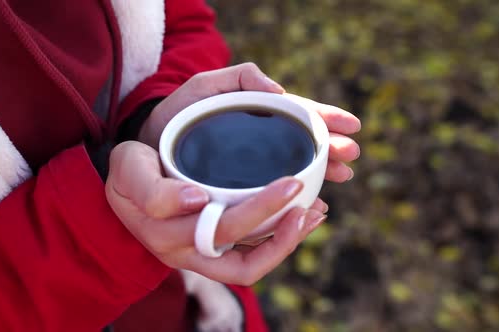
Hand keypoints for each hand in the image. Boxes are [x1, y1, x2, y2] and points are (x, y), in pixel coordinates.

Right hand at [105, 141, 327, 284]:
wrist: (134, 189)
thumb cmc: (132, 172)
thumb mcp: (128, 168)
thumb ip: (153, 186)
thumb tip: (197, 200)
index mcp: (154, 222)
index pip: (182, 218)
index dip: (211, 206)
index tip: (235, 187)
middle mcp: (178, 247)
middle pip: (225, 238)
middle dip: (264, 213)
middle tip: (295, 184)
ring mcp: (199, 256)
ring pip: (247, 264)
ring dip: (283, 241)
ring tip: (314, 211)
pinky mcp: (216, 256)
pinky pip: (252, 261)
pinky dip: (282, 243)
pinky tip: (305, 216)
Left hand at [138, 62, 360, 182]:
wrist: (147, 147)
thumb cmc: (174, 116)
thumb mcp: (203, 88)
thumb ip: (239, 78)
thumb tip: (279, 91)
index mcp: (254, 116)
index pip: (297, 115)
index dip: (324, 119)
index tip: (349, 125)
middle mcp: (256, 144)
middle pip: (302, 144)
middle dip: (330, 148)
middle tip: (351, 155)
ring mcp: (249, 170)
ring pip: (294, 171)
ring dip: (321, 173)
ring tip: (343, 177)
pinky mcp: (238, 193)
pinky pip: (273, 199)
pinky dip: (295, 200)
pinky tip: (312, 204)